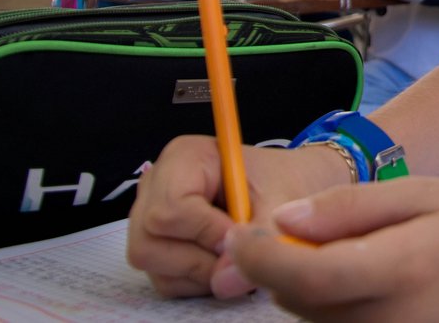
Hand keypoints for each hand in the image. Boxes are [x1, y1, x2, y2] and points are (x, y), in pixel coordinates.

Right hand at [126, 135, 351, 297]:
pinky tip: (223, 261)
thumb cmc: (281, 183)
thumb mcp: (280, 203)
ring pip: (152, 262)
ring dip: (199, 271)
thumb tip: (225, 279)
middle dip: (198, 257)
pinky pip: (163, 279)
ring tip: (236, 255)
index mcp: (184, 157)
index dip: (205, 232)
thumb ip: (256, 238)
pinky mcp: (157, 247)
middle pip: (149, 239)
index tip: (238, 236)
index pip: (170, 208)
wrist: (289, 189)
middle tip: (238, 252)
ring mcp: (150, 217)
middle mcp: (158, 185)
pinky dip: (196, 280)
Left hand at [226, 178, 438, 321]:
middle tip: (297, 230)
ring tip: (346, 253)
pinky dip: (333, 309)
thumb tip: (282, 221)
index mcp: (400, 272)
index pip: (304, 276)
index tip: (239, 232)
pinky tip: (361, 281)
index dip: (258, 257)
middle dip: (280, 268)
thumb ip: (350, 208)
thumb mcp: (422, 194)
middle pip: (299, 306)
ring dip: (305, 290)